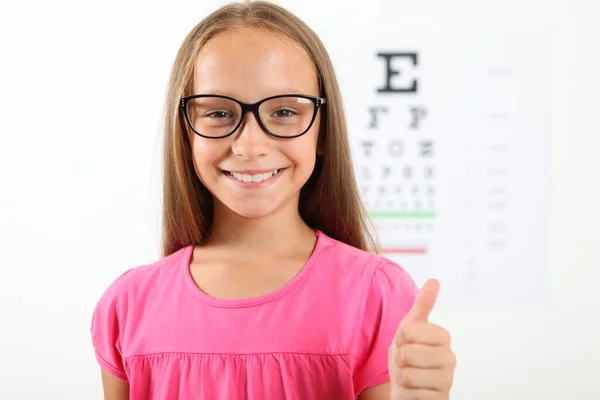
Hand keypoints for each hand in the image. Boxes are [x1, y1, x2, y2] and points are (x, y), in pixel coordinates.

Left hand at [388, 279, 455, 399]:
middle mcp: (450, 359)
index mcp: (443, 337)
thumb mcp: (410, 327)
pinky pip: (412, 394)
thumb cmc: (408, 355)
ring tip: (410, 377)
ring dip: (402, 378)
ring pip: (408, 375)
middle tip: (407, 362)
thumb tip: (434, 280)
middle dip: (399, 359)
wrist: (405, 387)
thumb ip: (422, 304)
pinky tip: (413, 392)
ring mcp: (447, 381)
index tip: (406, 343)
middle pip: (408, 353)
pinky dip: (406, 394)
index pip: (409, 331)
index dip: (399, 339)